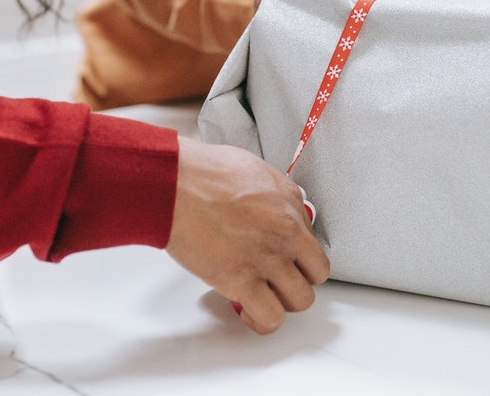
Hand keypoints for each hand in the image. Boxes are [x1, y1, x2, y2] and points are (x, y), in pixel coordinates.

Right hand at [166, 138, 329, 334]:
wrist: (173, 184)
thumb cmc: (200, 172)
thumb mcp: (251, 169)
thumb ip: (270, 194)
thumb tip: (269, 209)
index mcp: (288, 202)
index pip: (312, 240)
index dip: (296, 253)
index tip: (282, 257)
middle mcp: (286, 231)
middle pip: (316, 273)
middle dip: (297, 279)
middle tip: (276, 279)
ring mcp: (267, 257)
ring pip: (301, 299)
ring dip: (281, 301)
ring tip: (262, 296)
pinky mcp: (242, 280)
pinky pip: (270, 316)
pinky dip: (261, 319)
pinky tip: (247, 310)